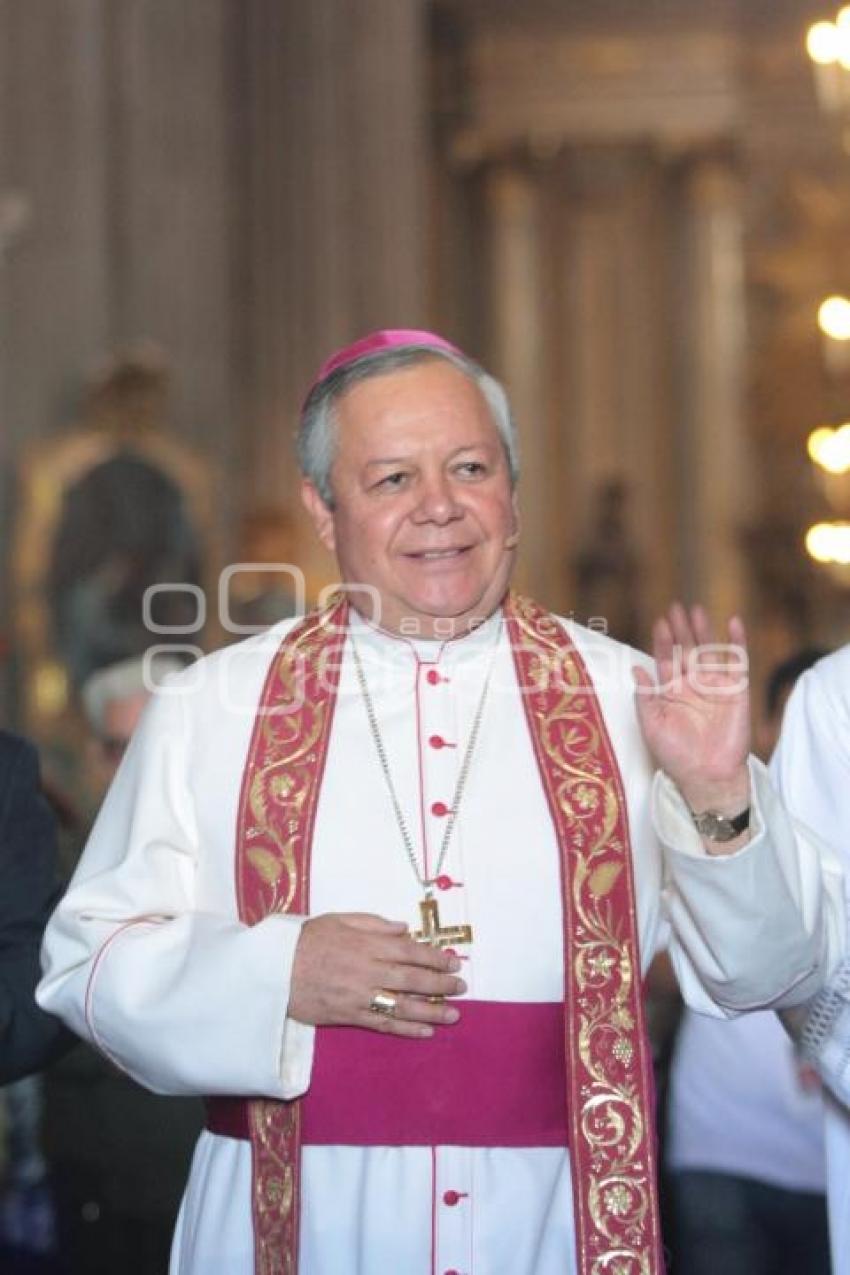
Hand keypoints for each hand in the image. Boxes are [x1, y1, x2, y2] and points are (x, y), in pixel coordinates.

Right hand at [289, 912, 465, 1038]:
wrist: (273, 970)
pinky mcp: (349, 1016)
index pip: (410, 951)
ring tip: (453, 1015)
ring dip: (431, 1011)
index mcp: (367, 944)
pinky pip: (383, 1024)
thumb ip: (373, 923)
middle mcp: (368, 971)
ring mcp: (360, 996)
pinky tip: (425, 1031)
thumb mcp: (338, 919)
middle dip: (440, 984)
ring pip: (403, 1005)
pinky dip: (406, 1029)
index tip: (453, 961)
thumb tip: (404, 928)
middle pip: (412, 978)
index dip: (435, 957)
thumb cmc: (305, 940)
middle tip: (461, 987)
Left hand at [633, 602, 749, 814]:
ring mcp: (715, 687)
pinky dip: (737, 642)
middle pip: (686, 650)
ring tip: (696, 610)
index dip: (663, 641)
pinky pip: (738, 663)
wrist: (705, 777)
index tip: (659, 622)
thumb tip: (635, 668)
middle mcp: (693, 686)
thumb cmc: (675, 756)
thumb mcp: (651, 725)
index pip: (666, 659)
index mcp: (672, 692)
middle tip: (675, 607)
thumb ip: (644, 696)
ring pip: (709, 652)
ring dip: (703, 631)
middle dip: (680, 630)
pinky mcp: (736, 691)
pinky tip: (733, 622)